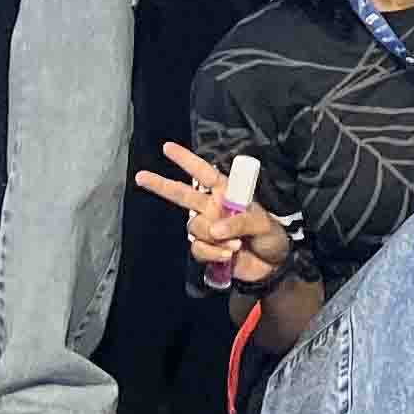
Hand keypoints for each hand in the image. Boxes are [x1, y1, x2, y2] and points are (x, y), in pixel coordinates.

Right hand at [129, 139, 290, 285]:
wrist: (273, 265)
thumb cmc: (270, 236)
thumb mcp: (262, 223)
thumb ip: (240, 221)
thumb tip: (215, 229)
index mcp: (227, 193)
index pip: (204, 173)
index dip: (186, 160)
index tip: (167, 148)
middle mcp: (213, 207)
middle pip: (182, 195)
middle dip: (161, 185)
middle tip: (140, 176)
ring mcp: (208, 229)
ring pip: (194, 227)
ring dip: (214, 238)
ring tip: (237, 244)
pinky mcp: (206, 250)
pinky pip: (198, 249)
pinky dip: (212, 253)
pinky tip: (228, 255)